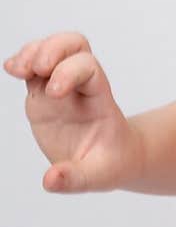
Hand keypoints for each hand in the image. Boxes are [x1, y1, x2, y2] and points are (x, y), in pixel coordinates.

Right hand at [4, 32, 141, 191]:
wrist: (114, 159)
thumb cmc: (110, 164)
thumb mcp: (99, 177)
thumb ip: (76, 179)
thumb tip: (49, 180)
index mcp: (99, 101)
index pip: (89, 69)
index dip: (70, 72)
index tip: (54, 92)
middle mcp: (81, 88)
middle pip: (74, 45)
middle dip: (53, 49)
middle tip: (37, 69)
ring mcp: (61, 88)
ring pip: (52, 49)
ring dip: (33, 51)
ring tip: (16, 68)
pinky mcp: (43, 95)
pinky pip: (33, 68)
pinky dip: (21, 61)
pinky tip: (11, 68)